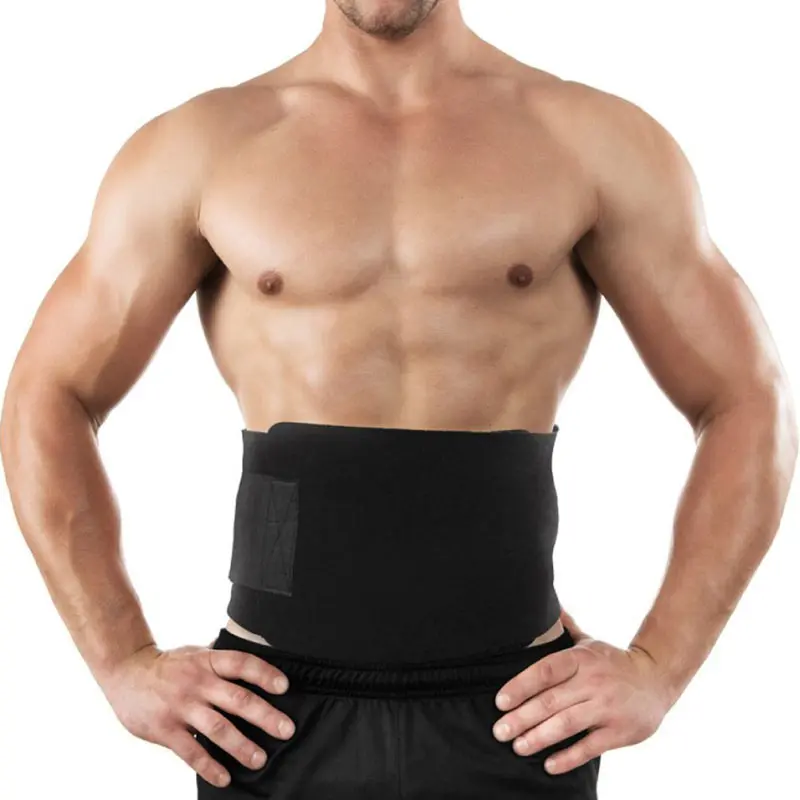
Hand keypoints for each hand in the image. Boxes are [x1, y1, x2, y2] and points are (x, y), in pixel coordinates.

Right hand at [98, 642, 295, 787]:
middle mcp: (197, 683)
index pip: (242, 664)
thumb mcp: (197, 653)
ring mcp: (181, 707)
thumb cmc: (170, 665)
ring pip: (217, 729)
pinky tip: (225, 777)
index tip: (285, 687)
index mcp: (208, 661)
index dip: (264, 674)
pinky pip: (191, 752)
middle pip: (237, 699)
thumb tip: (259, 657)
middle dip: (265, 716)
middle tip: (286, 730)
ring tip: (260, 759)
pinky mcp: (165, 729)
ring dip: (241, 746)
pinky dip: (209, 766)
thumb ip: (222, 661)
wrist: (126, 671)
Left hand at [492, 610, 672, 773]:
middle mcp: (592, 681)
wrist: (657, 678)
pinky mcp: (619, 731)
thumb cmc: (613, 662)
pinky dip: (568, 757)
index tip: (500, 701)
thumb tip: (548, 607)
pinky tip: (548, 764)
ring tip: (517, 746)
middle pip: (551, 701)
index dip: (521, 685)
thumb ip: (566, 629)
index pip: (546, 671)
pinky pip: (590, 746)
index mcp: (581, 659)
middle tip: (499, 731)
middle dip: (522, 718)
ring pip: (567, 724)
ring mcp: (606, 707)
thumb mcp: (589, 642)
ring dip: (539, 737)